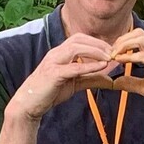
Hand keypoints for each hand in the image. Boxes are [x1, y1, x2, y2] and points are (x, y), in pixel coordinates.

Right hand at [6, 33, 128, 120]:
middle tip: (114, 52)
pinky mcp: (53, 74)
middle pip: (79, 39)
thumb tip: (109, 77)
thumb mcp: (74, 83)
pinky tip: (102, 67)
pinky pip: (74, 67)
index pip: (80, 39)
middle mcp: (56, 53)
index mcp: (60, 53)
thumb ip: (90, 78)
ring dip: (95, 51)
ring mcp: (53, 62)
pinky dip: (89, 65)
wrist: (29, 104)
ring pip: (76, 48)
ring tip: (110, 58)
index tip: (112, 49)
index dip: (97, 42)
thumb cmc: (49, 92)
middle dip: (98, 44)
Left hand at [107, 29, 143, 115]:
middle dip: (120, 41)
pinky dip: (131, 57)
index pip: (135, 38)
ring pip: (140, 39)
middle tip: (109, 54)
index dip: (120, 44)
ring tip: (113, 56)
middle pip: (136, 33)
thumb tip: (115, 81)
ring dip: (124, 45)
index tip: (109, 55)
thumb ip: (131, 83)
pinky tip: (121, 61)